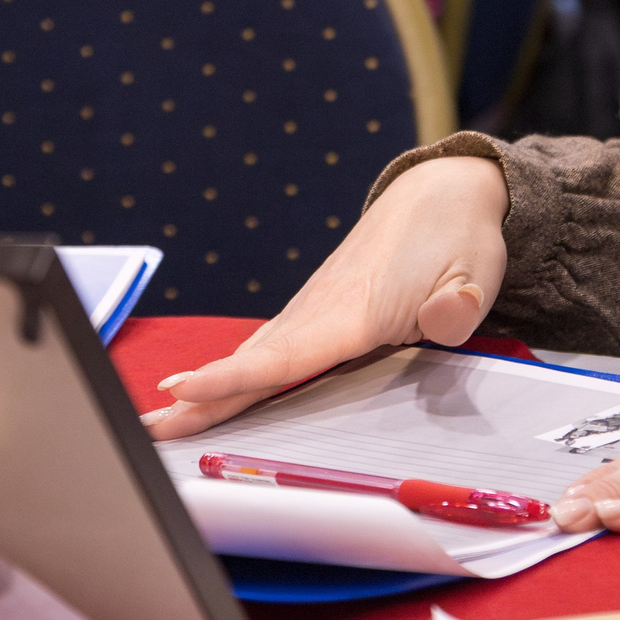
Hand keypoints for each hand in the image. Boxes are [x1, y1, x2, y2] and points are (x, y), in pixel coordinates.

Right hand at [143, 153, 508, 438]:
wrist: (441, 191)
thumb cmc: (458, 236)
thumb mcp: (475, 272)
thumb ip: (458, 306)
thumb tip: (445, 316)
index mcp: (356, 310)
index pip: (284, 357)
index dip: (232, 379)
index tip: (183, 392)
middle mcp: (323, 310)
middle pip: (252, 364)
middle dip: (198, 398)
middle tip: (144, 428)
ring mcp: (315, 309)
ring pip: (254, 357)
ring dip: (206, 390)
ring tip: (157, 420)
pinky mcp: (319, 310)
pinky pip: (270, 349)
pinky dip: (233, 374)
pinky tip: (208, 394)